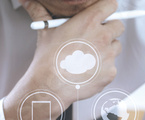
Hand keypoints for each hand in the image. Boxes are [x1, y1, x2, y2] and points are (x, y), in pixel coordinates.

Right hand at [4, 0, 123, 119]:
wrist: (51, 85)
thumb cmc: (48, 59)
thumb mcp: (45, 30)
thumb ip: (40, 12)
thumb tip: (26, 1)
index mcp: (89, 21)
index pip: (110, 6)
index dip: (107, 10)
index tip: (104, 15)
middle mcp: (102, 36)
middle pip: (118, 26)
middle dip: (110, 30)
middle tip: (97, 38)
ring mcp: (108, 55)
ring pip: (116, 47)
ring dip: (108, 49)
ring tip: (90, 56)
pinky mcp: (110, 72)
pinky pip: (112, 66)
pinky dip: (104, 69)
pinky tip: (89, 71)